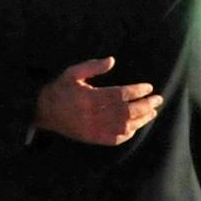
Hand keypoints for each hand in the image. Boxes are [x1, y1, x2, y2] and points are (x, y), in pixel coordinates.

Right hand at [32, 57, 161, 145]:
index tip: (149, 87)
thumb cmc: (60, 89)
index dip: (136, 91)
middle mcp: (93, 115)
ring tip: (153, 112)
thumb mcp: (73, 73)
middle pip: (126, 112)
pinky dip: (127, 134)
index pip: (120, 95)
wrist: (43, 111)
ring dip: (141, 120)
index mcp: (90, 97)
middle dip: (145, 105)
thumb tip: (112, 60)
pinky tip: (136, 127)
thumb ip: (92, 66)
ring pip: (123, 127)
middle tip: (158, 99)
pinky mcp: (92, 138)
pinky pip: (114, 139)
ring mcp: (93, 128)